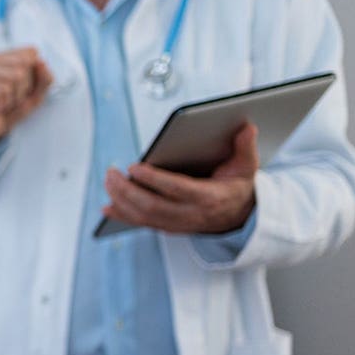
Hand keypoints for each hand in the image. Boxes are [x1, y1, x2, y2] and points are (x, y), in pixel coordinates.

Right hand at [0, 48, 53, 145]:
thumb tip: (42, 62)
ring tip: (4, 104)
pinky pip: (4, 90)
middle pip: (24, 65)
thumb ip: (44, 79)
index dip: (34, 75)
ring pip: (16, 77)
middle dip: (24, 88)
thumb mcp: (35, 95)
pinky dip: (5, 105)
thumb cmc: (11, 109)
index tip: (21, 89)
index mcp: (6, 56)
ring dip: (15, 99)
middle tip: (11, 99)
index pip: (31, 53)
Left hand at [104, 123, 259, 233]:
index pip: (177, 189)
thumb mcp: (247, 167)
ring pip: (144, 217)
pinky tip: (107, 206)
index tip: (134, 167)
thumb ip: (245, 147)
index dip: (154, 179)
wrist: (241, 216)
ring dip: (121, 201)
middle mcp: (192, 214)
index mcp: (209, 197)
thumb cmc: (237, 186)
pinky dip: (123, 216)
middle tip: (111, 173)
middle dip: (128, 190)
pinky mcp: (169, 227)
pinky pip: (142, 224)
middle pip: (153, 206)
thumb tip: (247, 127)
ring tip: (108, 181)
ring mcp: (179, 224)